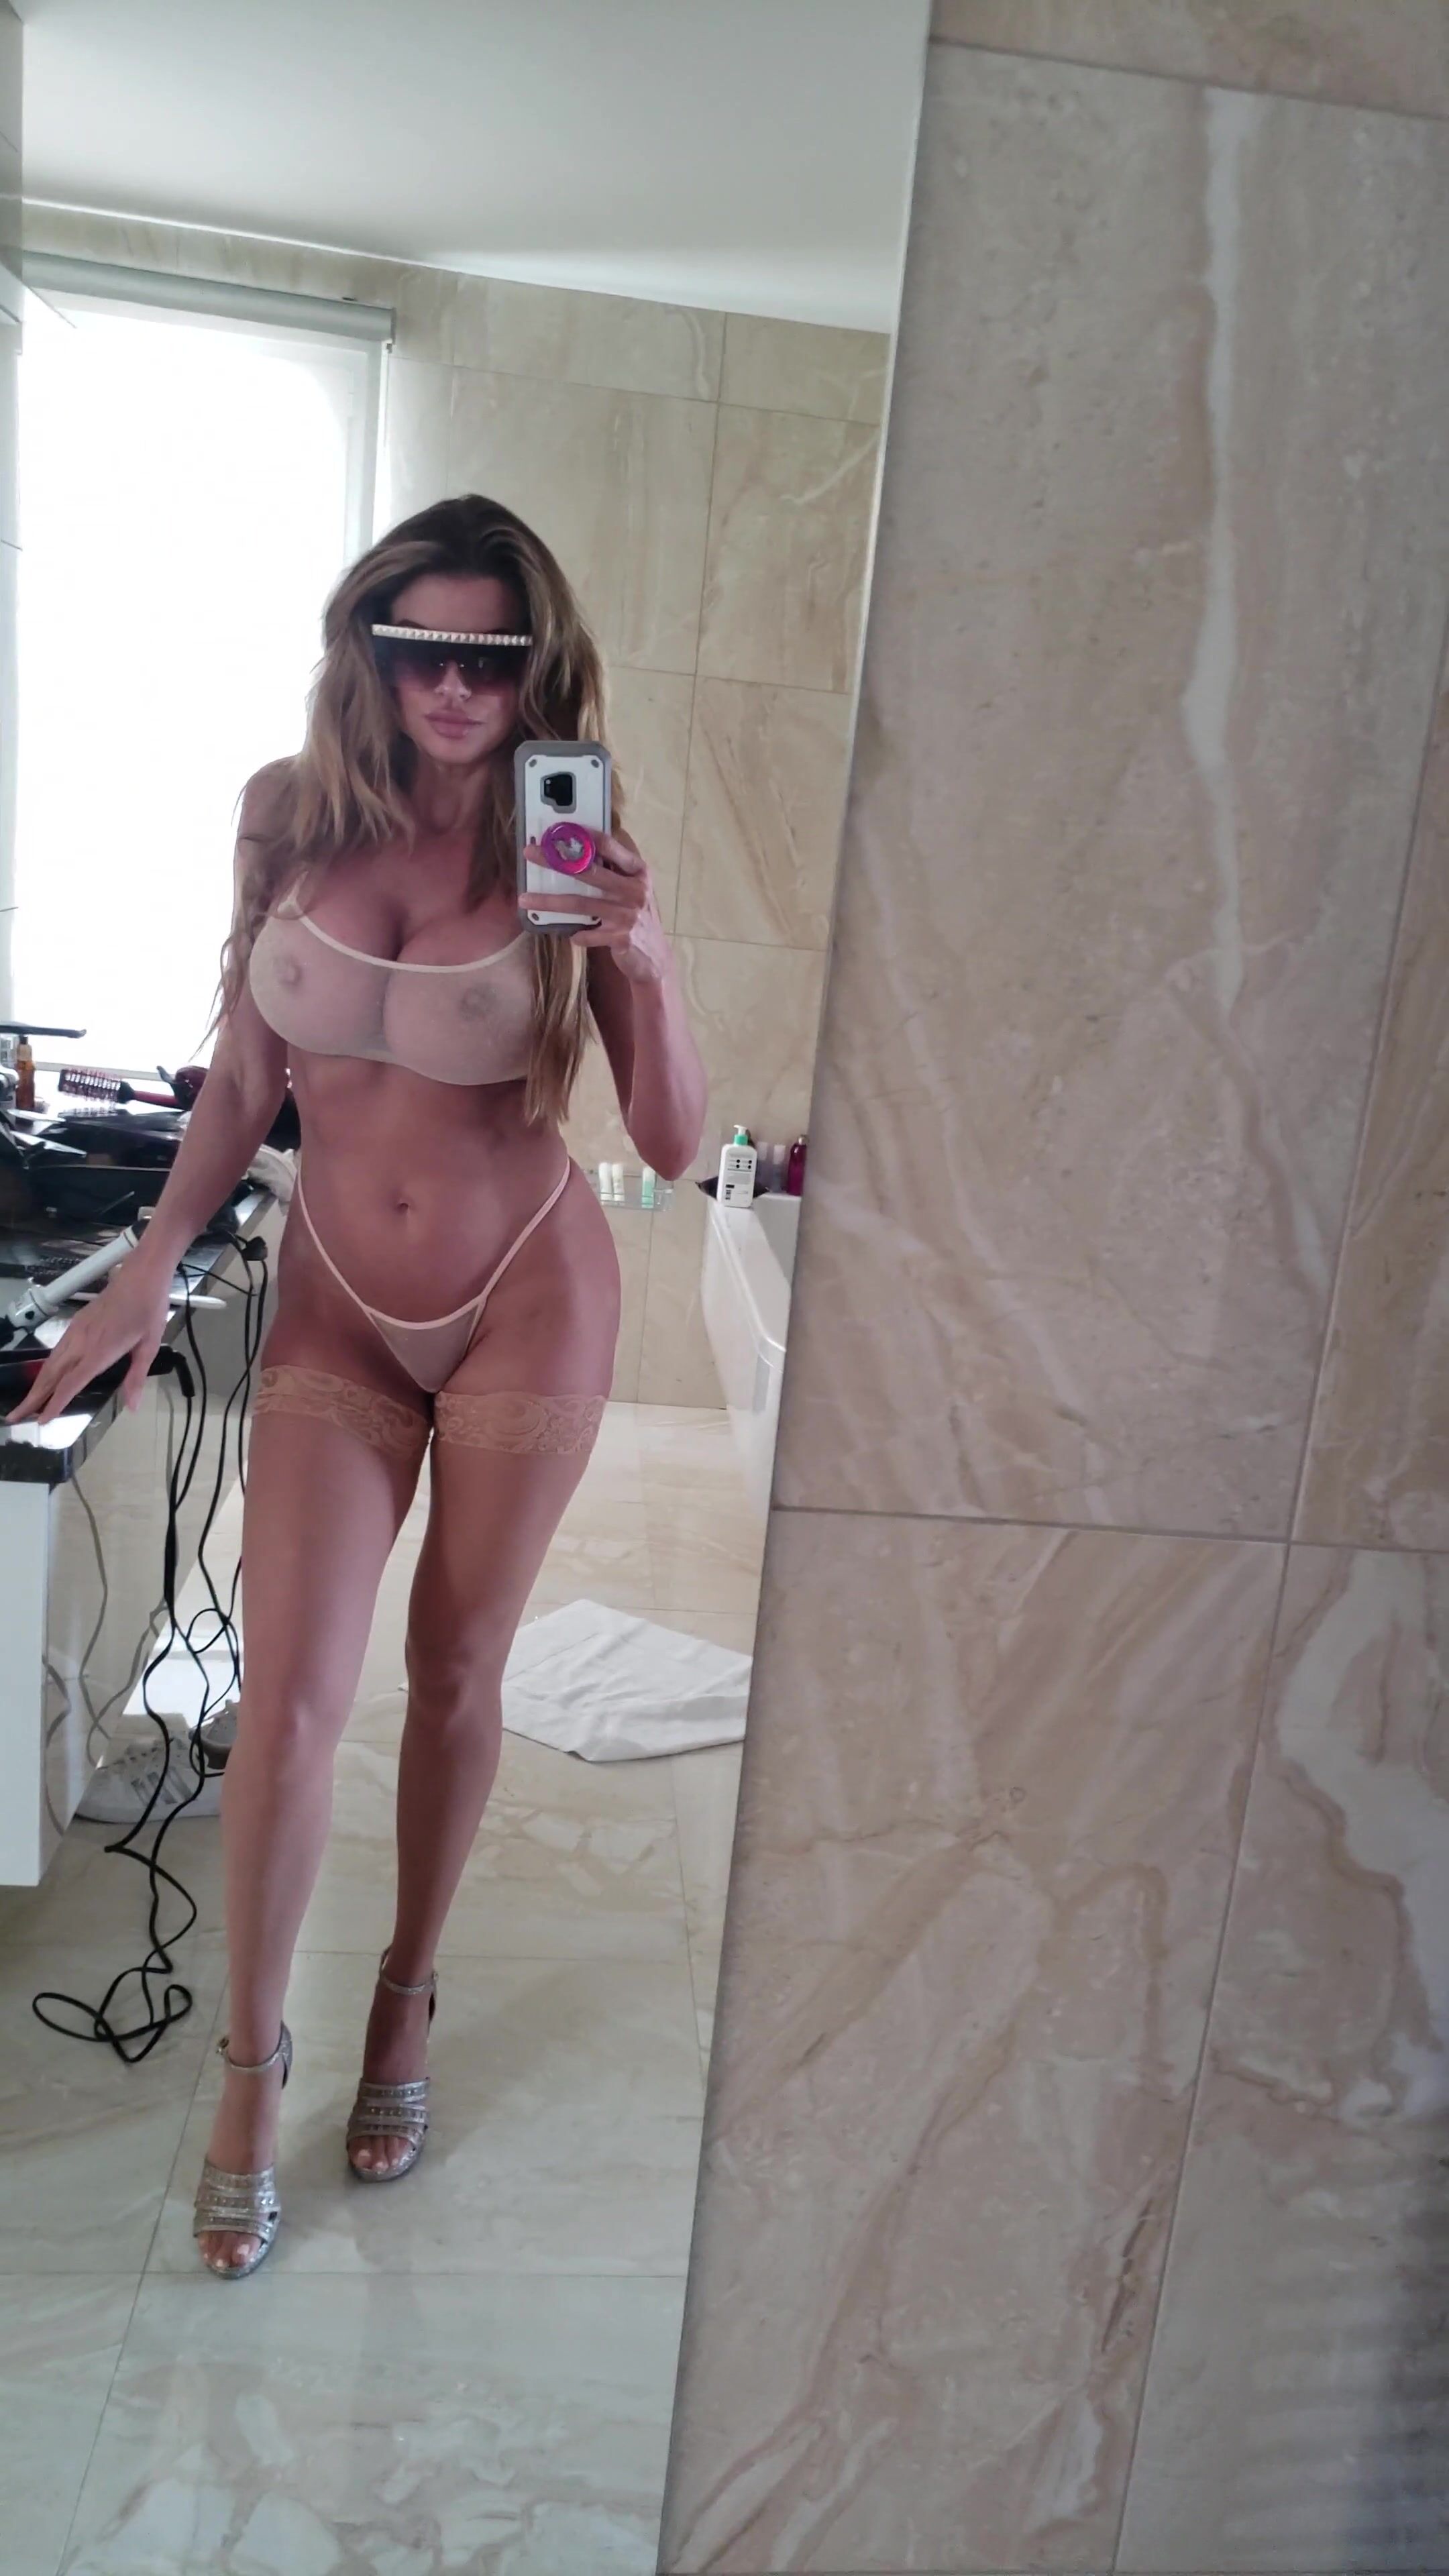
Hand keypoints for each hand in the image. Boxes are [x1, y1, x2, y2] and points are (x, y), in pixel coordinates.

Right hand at [5, 1257, 175, 1425]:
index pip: (70, 1384)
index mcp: (99, 1351)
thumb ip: (136, 1378)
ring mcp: (76, 1330)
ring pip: (50, 1362)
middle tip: (16, 1416)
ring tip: (27, 1401)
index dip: (54, 1404)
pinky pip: (57, 1349)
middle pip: (51, 1375)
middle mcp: (82, 1342)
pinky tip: (48, 1375)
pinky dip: (48, 1367)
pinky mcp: (77, 1322)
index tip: (41, 1420)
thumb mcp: (149, 1346)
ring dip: (37, 1383)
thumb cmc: (149, 1309)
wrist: (141, 1275)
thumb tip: (132, 1406)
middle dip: (32, 1397)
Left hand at [523, 828, 669, 984]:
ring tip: (524, 899)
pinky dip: (577, 936)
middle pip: (588, 871)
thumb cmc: (639, 918)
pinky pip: (588, 935)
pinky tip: (571, 937)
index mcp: (638, 872)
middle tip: (530, 853)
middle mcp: (634, 890)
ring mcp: (627, 915)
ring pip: (580, 903)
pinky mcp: (621, 938)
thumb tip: (580, 852)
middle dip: (555, 861)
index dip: (583, 835)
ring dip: (549, 901)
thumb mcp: (635, 890)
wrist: (655, 958)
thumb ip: (615, 873)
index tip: (558, 831)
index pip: (609, 845)